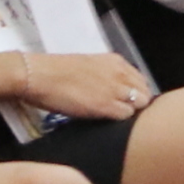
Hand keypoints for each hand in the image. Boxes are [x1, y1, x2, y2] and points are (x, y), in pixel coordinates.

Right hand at [13, 52, 153, 120]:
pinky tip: (107, 121)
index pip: (140, 79)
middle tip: (122, 112)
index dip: (136, 93)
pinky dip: (121, 120)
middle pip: (145, 92)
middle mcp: (119, 73)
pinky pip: (126, 115)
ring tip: (114, 118)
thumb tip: (112, 88)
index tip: (128, 101)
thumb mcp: (88, 66)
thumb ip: (105, 75)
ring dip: (131, 112)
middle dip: (138, 103)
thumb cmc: (54, 72)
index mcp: (115, 61)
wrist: (38, 75)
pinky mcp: (105, 105)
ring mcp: (114, 89)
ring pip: (140, 104)